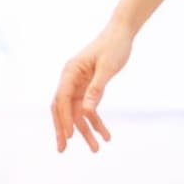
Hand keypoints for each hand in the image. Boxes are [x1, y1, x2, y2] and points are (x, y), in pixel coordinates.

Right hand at [51, 24, 132, 152]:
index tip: (69, 136)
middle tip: (62, 150)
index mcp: (70, 72)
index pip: (61, 99)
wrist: (122, 33)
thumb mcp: (107, 68)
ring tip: (95, 149)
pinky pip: (89, 109)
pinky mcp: (89, 89)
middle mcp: (71, 80)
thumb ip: (96, 89)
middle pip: (63, 109)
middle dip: (64, 130)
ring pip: (77, 113)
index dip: (63, 119)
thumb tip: (86, 111)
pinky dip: (96, 122)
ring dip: (85, 131)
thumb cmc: (114, 46)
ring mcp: (79, 85)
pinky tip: (105, 135)